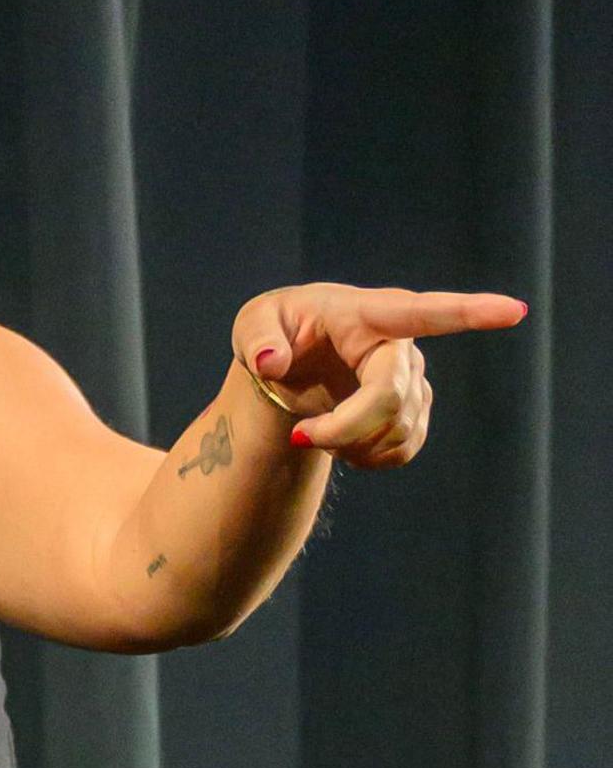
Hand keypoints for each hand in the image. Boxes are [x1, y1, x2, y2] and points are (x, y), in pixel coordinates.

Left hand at [229, 284, 527, 469]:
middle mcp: (399, 345)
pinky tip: (343, 442)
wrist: (293, 366)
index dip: (469, 312)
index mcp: (366, 312)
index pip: (422, 312)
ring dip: (349, 444)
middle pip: (390, 397)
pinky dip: (366, 457)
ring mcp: (413, 379)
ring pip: (397, 430)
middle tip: (302, 436)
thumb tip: (271, 363)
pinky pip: (402, 450)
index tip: (515, 310)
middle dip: (345, 426)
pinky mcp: (414, 411)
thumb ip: (257, 339)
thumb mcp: (253, 323)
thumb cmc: (276, 331)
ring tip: (314, 429)